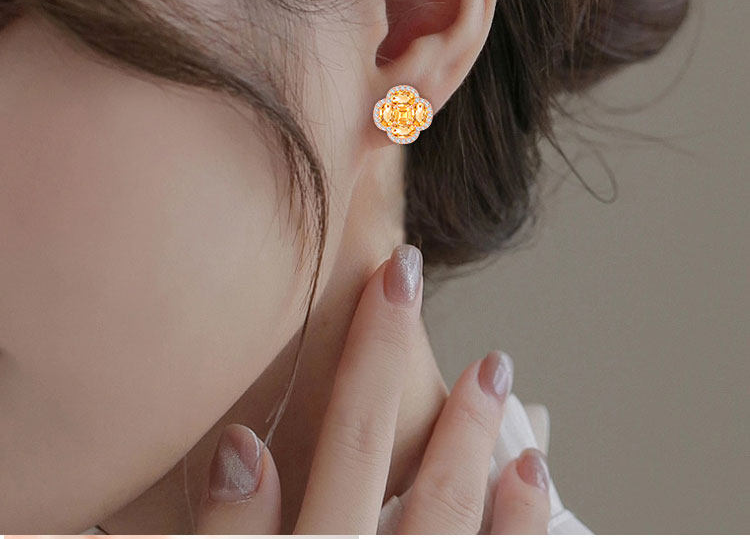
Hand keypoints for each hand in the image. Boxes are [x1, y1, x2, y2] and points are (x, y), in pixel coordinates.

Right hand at [194, 243, 550, 533]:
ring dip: (488, 447)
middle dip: (440, 390)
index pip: (358, 443)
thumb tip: (242, 447)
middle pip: (425, 476)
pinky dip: (524, 521)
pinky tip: (532, 470)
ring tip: (496, 375)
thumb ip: (226, 536)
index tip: (394, 269)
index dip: (378, 352)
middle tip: (436, 300)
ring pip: (469, 526)